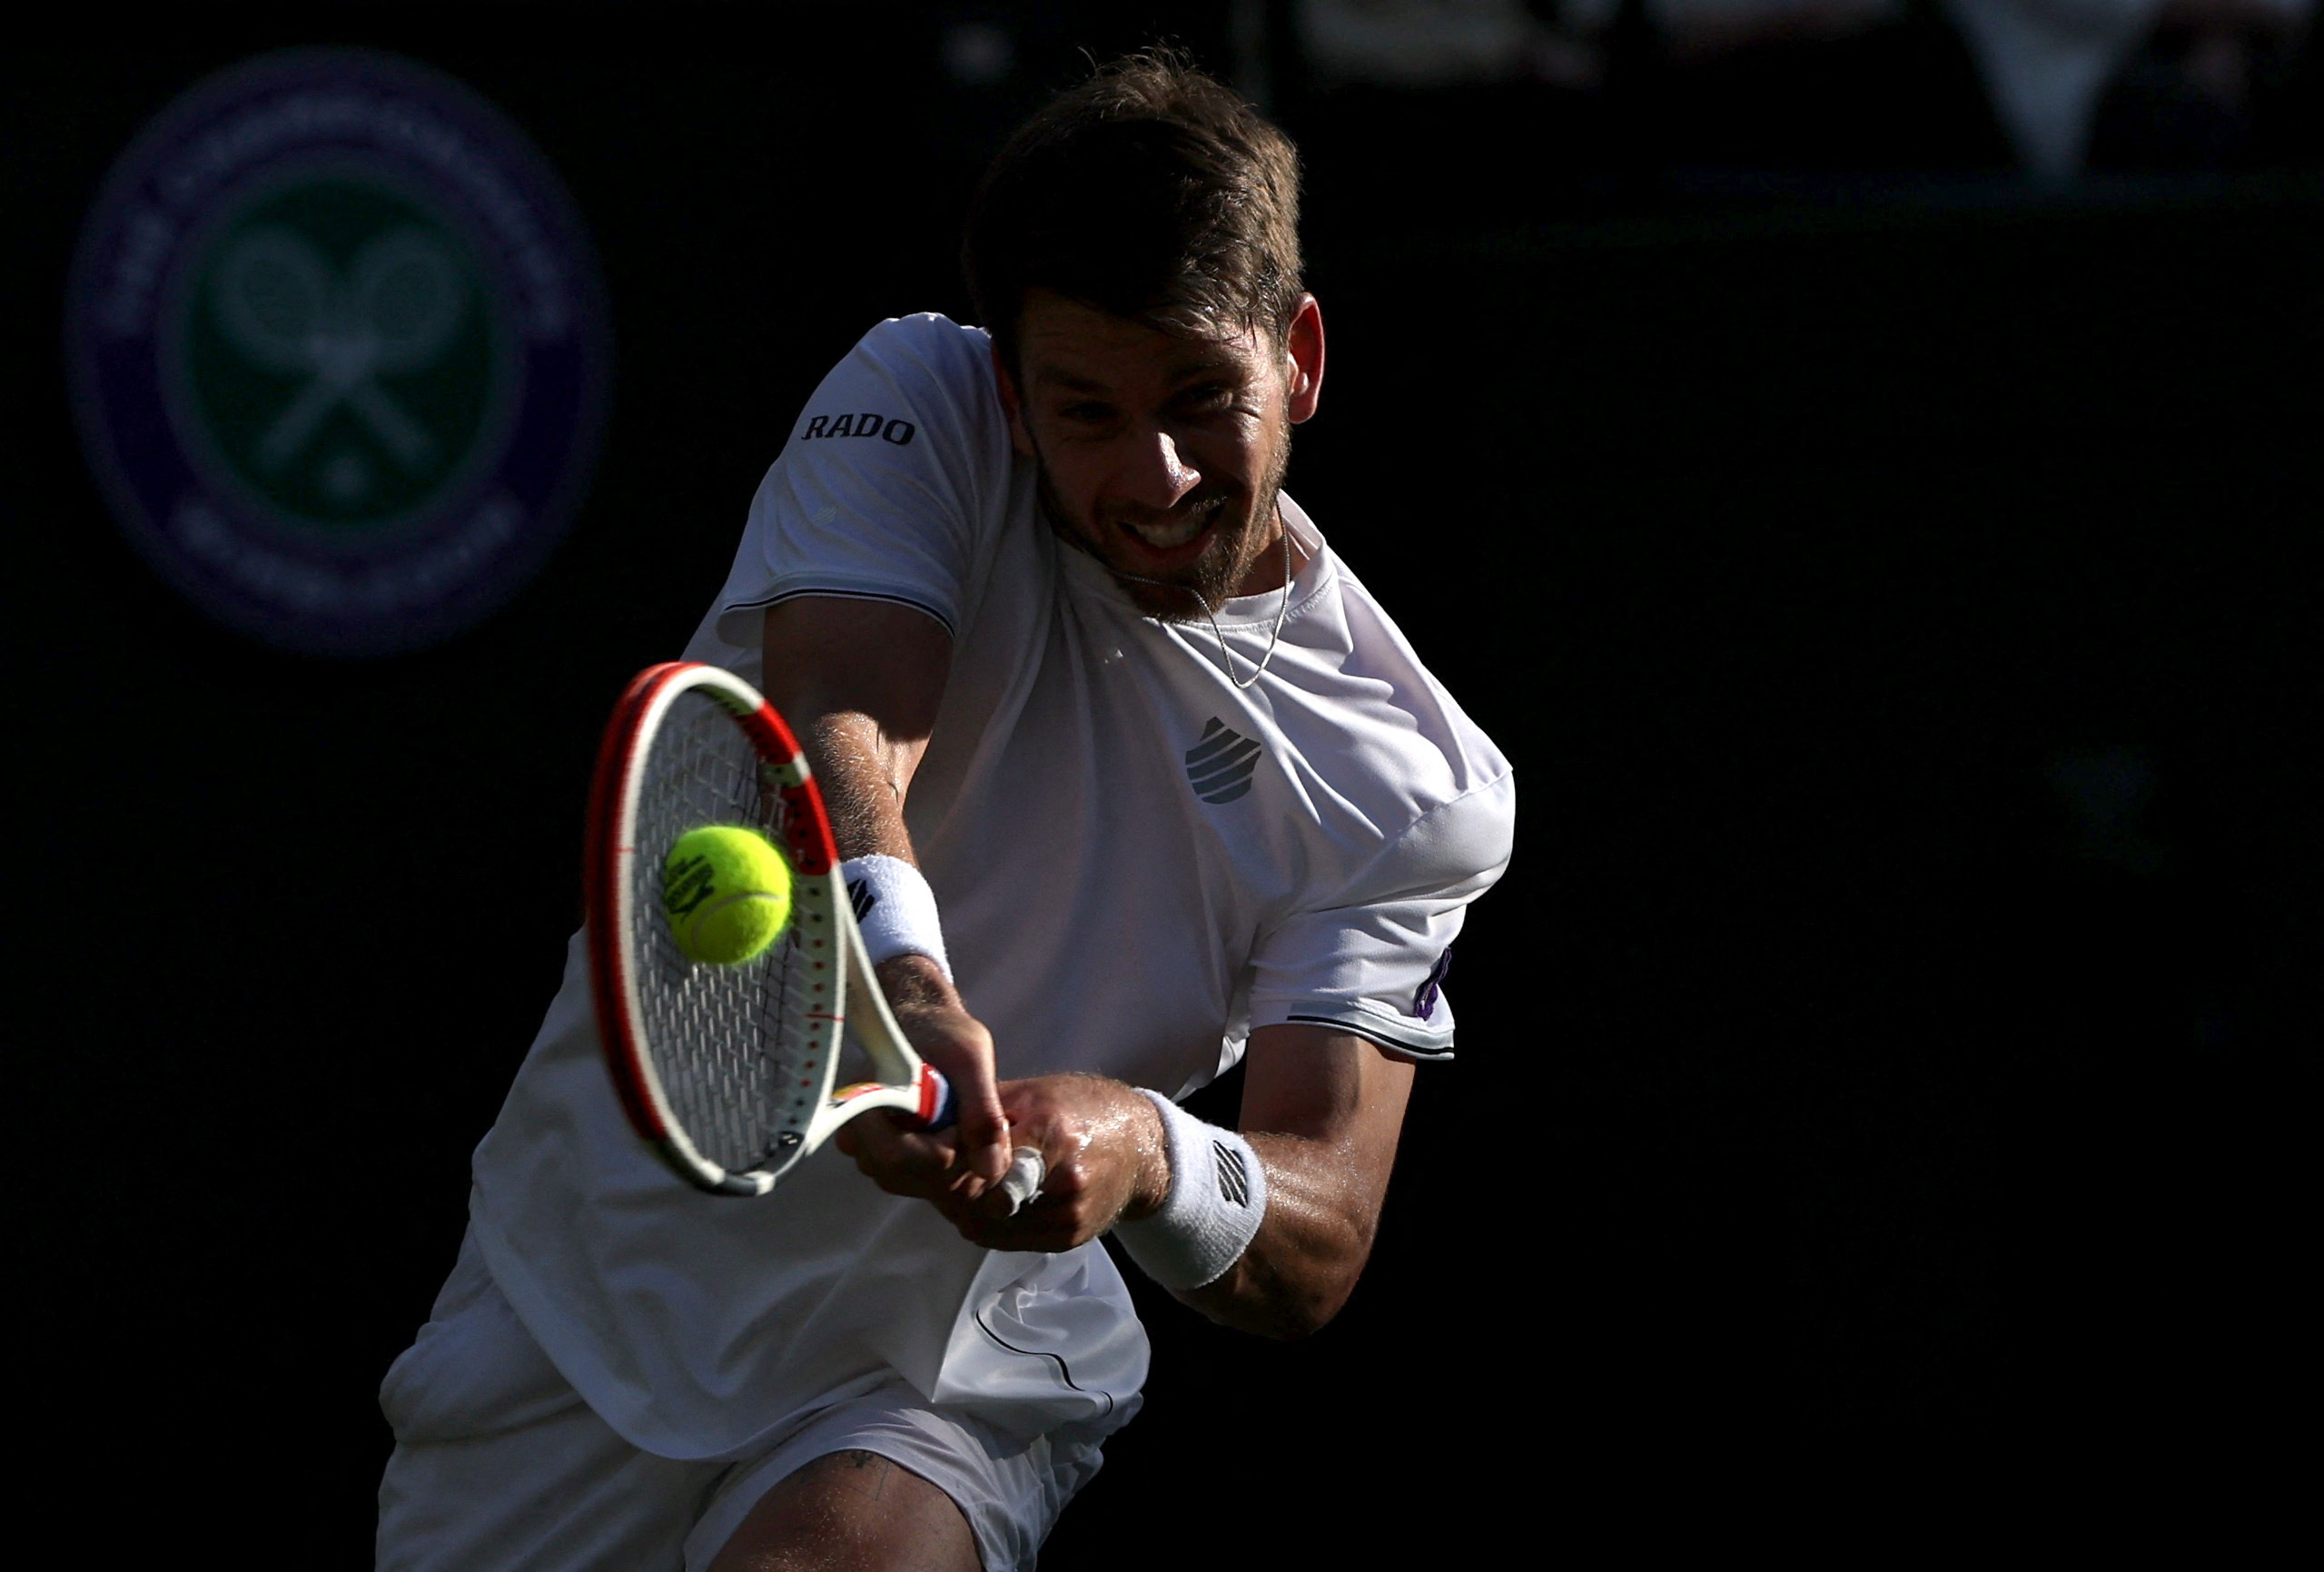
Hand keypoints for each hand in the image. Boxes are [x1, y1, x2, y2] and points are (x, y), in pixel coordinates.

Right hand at [834, 956, 1010, 1200]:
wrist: (924, 1025)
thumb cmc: (943, 1032)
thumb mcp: (971, 1059)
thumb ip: (982, 1113)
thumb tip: (989, 1171)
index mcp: (866, 1096)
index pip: (896, 1155)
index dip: (940, 1151)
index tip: (963, 1123)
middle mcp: (856, 1128)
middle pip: (901, 1174)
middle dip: (948, 1161)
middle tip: (971, 1127)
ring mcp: (866, 1145)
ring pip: (907, 1181)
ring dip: (947, 1167)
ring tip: (963, 1126)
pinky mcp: (881, 1153)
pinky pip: (911, 1179)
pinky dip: (941, 1169)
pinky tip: (956, 1138)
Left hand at [949, 1075, 1170, 1252]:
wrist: (1142, 1146)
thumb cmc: (1083, 1108)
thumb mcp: (1033, 1092)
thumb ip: (984, 1109)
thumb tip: (933, 1121)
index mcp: (1050, 1132)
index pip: (979, 1164)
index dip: (950, 1167)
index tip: (935, 1161)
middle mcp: (1063, 1179)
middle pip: (981, 1203)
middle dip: (953, 1194)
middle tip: (939, 1181)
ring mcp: (1068, 1215)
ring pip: (991, 1229)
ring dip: (968, 1213)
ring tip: (960, 1192)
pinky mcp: (1069, 1237)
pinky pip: (1011, 1240)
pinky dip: (992, 1225)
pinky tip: (987, 1205)